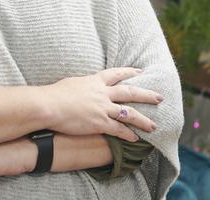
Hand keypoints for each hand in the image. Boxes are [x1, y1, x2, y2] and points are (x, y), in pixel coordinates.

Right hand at [42, 67, 162, 140]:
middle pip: (129, 92)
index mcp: (94, 81)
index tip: (140, 71)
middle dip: (146, 94)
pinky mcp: (99, 123)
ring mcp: (102, 108)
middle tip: (160, 97)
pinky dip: (128, 134)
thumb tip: (81, 87)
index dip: (129, 72)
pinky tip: (136, 139)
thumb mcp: (71, 83)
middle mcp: (102, 93)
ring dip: (143, 120)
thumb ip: (81, 85)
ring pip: (129, 113)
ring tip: (154, 125)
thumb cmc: (54, 94)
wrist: (49, 105)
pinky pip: (118, 129)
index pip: (116, 74)